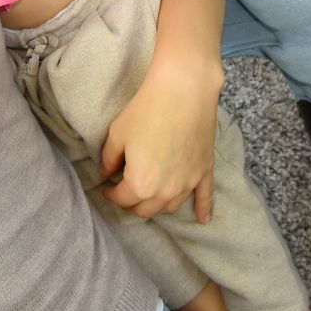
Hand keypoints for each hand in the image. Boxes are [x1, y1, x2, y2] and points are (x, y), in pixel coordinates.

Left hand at [96, 60, 221, 222]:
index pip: (122, 199)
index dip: (111, 194)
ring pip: (171, 207)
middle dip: (132, 203)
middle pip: (146, 209)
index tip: (106, 188)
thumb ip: (109, 159)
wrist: (184, 91)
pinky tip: (203, 219)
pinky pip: (205, 198)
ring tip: (149, 199)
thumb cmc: (147, 110)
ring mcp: (189, 183)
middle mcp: (166, 191)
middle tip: (125, 192)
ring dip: (158, 206)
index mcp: (141, 184)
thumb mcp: (118, 134)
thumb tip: (105, 173)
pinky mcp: (204, 171)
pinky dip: (204, 210)